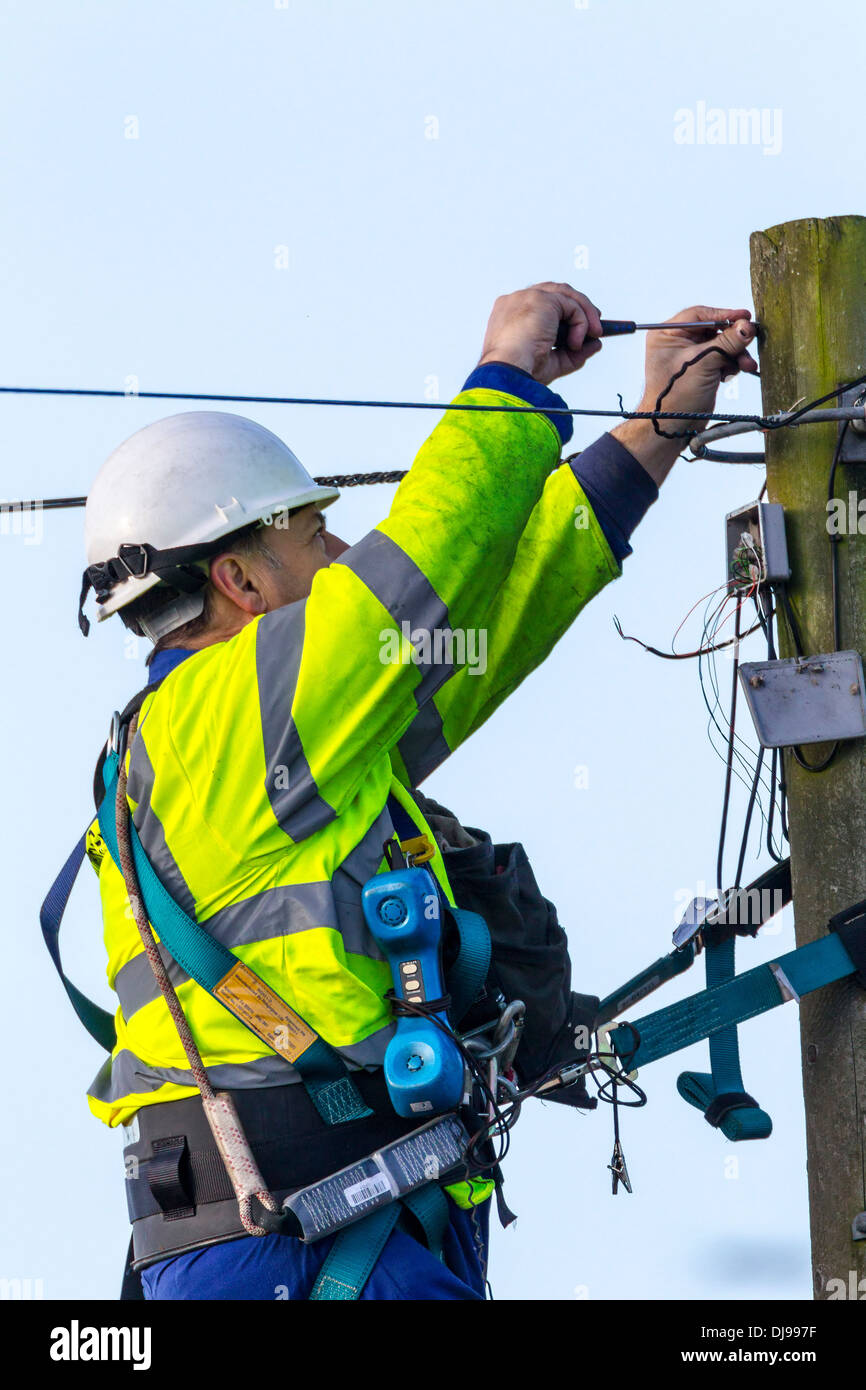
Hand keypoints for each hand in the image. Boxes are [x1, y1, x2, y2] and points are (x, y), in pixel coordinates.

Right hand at [478, 282, 602, 384]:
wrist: (508, 371)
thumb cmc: (521, 371)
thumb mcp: (551, 363)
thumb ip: (572, 352)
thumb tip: (594, 344)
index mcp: (509, 314)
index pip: (540, 303)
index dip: (562, 311)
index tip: (579, 325)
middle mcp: (516, 301)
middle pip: (554, 292)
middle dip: (578, 306)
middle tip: (595, 325)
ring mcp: (528, 297)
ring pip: (566, 295)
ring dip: (585, 314)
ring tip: (595, 334)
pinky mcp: (542, 299)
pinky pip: (571, 306)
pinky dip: (580, 323)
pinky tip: (576, 342)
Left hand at [612, 306, 758, 483]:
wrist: (672, 428)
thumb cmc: (676, 395)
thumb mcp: (702, 363)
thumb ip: (726, 342)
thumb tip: (747, 326)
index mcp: (667, 334)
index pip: (700, 315)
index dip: (723, 315)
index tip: (745, 317)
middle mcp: (677, 342)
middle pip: (714, 330)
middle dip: (733, 340)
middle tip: (749, 343)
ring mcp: (689, 357)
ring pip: (720, 345)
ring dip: (735, 354)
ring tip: (746, 366)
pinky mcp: (700, 370)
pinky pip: (721, 359)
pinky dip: (730, 365)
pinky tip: (730, 374)